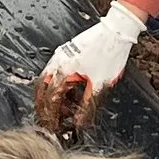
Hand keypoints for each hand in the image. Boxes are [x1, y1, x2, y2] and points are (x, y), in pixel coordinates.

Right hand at [34, 0, 143, 136]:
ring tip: (63, 109)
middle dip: (44, 108)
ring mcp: (60, 55)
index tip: (54, 128)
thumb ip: (87, 107)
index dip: (51, 117)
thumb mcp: (100, 85)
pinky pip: (54, 72)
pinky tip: (69, 93)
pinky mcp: (66, 51)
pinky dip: (57, 86)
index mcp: (63, 70)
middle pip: (41, 90)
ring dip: (51, 97)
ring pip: (46, 81)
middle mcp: (57, 61)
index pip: (50, 100)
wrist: (117, 30)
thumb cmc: (110, 52)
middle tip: (50, 121)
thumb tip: (80, 124)